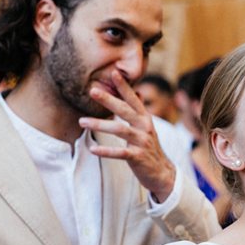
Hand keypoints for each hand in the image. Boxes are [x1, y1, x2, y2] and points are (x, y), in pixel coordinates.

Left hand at [79, 70, 176, 201]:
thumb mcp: (147, 126)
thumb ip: (140, 110)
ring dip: (100, 124)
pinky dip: (106, 151)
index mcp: (145, 118)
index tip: (114, 72)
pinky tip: (93, 149)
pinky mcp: (138, 157)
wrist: (162, 172)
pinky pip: (120, 153)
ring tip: (82, 121)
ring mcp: (142, 142)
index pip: (134, 99)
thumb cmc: (149, 148)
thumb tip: (137, 91)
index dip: (124, 86)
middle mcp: (145, 127)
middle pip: (125, 110)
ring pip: (120, 130)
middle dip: (109, 99)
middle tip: (92, 90)